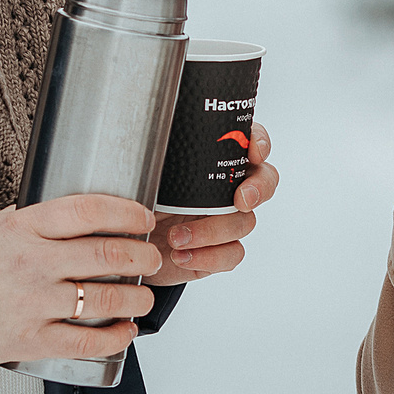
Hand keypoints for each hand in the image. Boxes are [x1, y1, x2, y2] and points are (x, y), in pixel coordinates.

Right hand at [0, 194, 160, 367]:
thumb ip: (37, 222)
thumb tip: (78, 216)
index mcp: (23, 227)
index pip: (89, 210)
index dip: (127, 213)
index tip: (143, 218)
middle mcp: (33, 263)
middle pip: (108, 254)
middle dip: (142, 255)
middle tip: (152, 256)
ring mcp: (34, 303)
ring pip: (105, 298)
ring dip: (136, 297)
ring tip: (144, 296)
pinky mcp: (31, 341)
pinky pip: (86, 342)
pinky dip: (115, 337)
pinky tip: (125, 330)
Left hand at [146, 123, 277, 285]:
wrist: (128, 247)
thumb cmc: (138, 200)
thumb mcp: (141, 172)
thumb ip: (150, 154)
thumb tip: (146, 137)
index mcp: (212, 160)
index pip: (249, 141)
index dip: (259, 142)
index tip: (253, 151)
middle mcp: (226, 188)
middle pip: (265, 180)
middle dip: (259, 188)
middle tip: (241, 200)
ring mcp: (226, 220)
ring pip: (244, 222)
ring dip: (212, 230)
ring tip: (177, 237)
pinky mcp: (221, 250)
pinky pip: (232, 254)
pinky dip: (208, 256)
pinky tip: (182, 256)